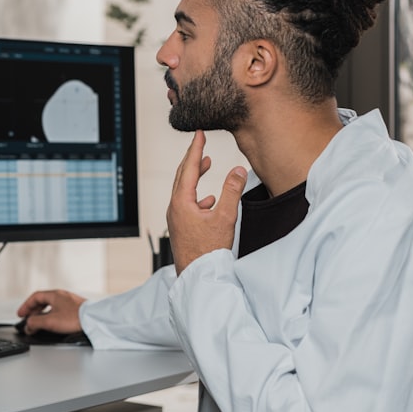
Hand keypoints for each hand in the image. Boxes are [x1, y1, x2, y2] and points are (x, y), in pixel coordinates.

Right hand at [16, 289, 85, 333]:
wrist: (94, 321)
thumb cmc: (75, 318)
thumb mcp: (50, 321)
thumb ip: (35, 323)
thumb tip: (28, 325)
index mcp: (55, 294)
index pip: (35, 297)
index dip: (26, 306)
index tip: (21, 314)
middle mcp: (62, 296)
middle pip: (43, 301)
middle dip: (33, 311)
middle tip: (28, 320)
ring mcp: (70, 302)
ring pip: (52, 306)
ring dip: (43, 315)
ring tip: (39, 324)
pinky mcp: (76, 310)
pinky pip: (59, 311)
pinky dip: (52, 317)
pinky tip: (53, 325)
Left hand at [167, 130, 246, 274]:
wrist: (198, 277)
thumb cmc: (209, 251)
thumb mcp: (225, 218)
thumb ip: (232, 191)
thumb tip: (238, 169)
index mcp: (181, 202)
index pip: (188, 168)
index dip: (195, 149)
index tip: (199, 134)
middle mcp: (175, 209)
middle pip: (182, 177)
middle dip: (192, 159)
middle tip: (200, 144)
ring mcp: (176, 219)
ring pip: (184, 190)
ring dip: (195, 176)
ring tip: (206, 165)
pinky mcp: (181, 228)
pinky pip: (187, 205)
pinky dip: (198, 196)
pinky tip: (209, 200)